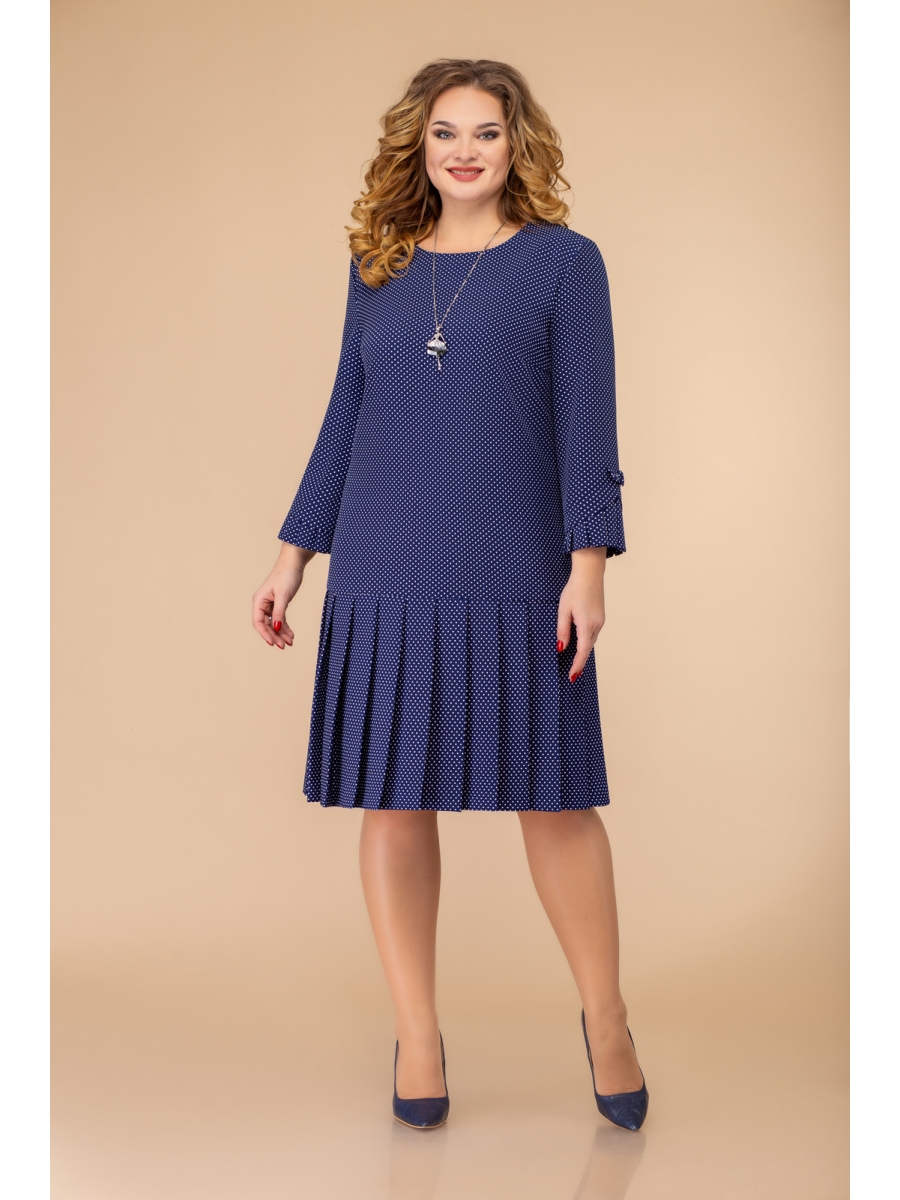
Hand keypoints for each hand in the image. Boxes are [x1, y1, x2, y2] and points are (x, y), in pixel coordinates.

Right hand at [252, 542, 314, 648]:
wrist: (294, 563)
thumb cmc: (286, 575)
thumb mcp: (283, 596)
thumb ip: (279, 613)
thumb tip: (277, 628)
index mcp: (259, 601)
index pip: (258, 622)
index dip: (264, 634)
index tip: (272, 643)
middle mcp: (262, 604)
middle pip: (266, 625)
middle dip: (274, 636)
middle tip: (283, 646)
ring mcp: (270, 604)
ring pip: (274, 623)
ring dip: (281, 633)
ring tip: (290, 642)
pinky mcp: (279, 604)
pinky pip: (280, 619)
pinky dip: (285, 627)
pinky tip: (290, 635)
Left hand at [556, 547, 606, 681]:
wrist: (590, 574)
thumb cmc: (575, 589)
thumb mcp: (563, 610)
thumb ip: (562, 630)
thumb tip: (561, 647)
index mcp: (587, 625)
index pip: (582, 651)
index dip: (577, 665)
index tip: (572, 676)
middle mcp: (596, 625)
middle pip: (588, 648)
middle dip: (580, 661)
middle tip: (572, 674)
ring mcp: (600, 621)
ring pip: (591, 641)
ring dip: (583, 652)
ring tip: (575, 663)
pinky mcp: (600, 617)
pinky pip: (593, 634)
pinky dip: (586, 642)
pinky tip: (580, 644)